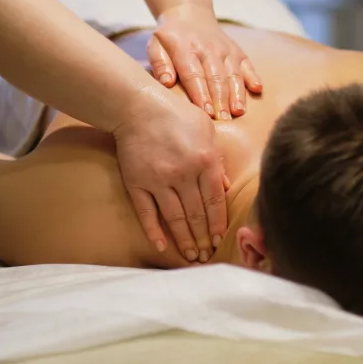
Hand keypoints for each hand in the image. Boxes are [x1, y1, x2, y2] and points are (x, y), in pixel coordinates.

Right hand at [114, 84, 229, 261]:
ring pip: (175, 218)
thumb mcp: (207, 130)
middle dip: (204, 238)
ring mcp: (158, 180)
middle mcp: (184, 174)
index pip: (215, 201)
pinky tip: (161, 246)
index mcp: (205, 161)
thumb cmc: (177, 115)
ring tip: (190, 256)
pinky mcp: (137, 183)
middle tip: (207, 256)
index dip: (218, 224)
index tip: (220, 239)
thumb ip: (218, 160)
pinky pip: (147, 213)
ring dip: (184, 240)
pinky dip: (154, 231)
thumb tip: (226, 188)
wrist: (139, 106)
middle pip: (197, 214)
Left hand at [148, 3, 261, 119]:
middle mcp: (209, 48)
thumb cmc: (169, 37)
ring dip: (237, 93)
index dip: (201, 93)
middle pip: (216, 77)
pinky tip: (257, 89)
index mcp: (186, 48)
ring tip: (238, 111)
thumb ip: (159, 63)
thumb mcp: (156, 45)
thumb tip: (166, 83)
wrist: (189, 13)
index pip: (194, 74)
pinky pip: (247, 65)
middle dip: (220, 99)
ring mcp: (225, 49)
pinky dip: (253, 76)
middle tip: (223, 120)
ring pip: (233, 73)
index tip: (205, 112)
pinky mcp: (237, 51)